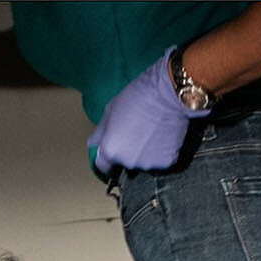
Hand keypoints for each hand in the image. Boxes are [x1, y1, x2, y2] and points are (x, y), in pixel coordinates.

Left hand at [87, 47, 206, 172]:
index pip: (103, 166)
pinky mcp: (168, 161)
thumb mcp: (110, 110)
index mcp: (110, 150)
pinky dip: (162, 152)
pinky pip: (161, 160)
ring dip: (145, 153)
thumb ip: (100, 132)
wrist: (167, 93)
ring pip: (144, 163)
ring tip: (150, 132)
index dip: (108, 157)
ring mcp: (149, 163)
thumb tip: (93, 142)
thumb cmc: (138, 97)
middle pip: (125, 164)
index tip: (113, 150)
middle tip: (136, 132)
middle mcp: (128, 161)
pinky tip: (163, 135)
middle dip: (128, 152)